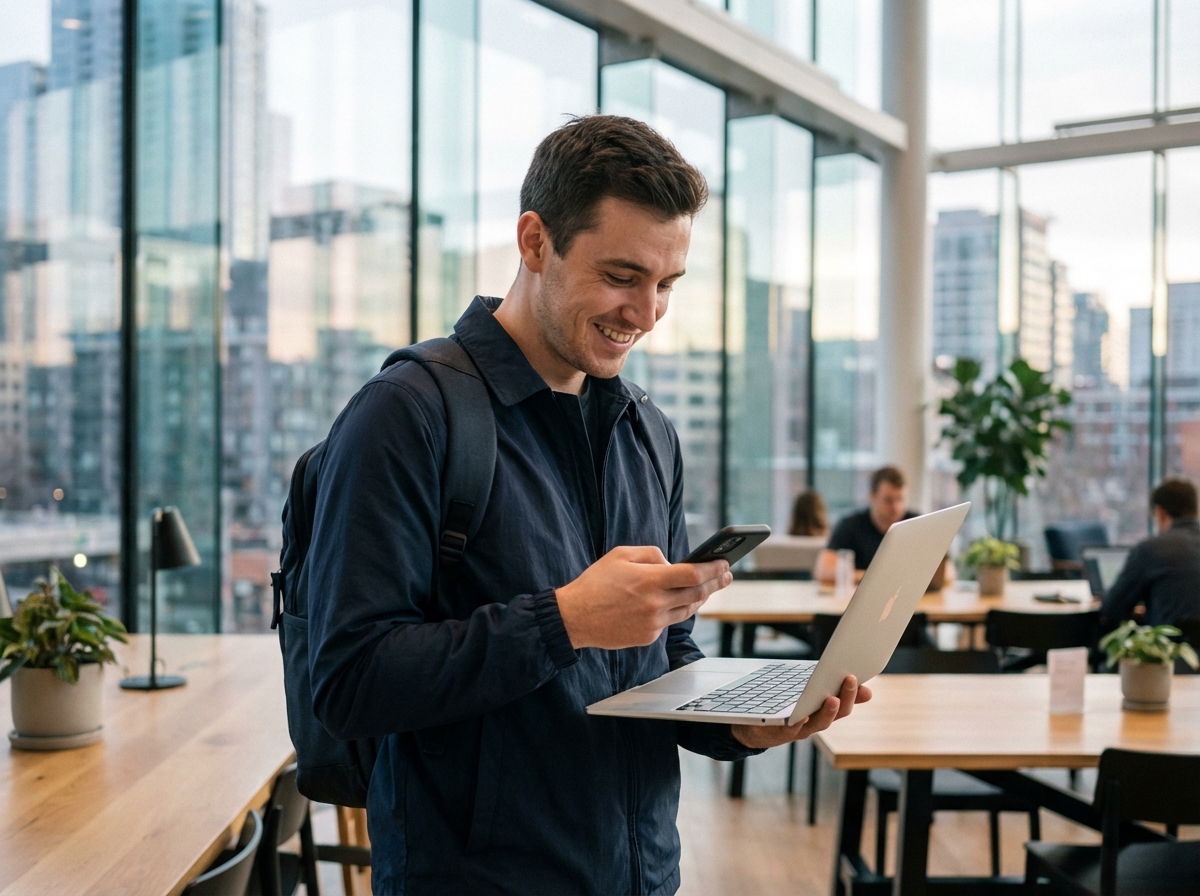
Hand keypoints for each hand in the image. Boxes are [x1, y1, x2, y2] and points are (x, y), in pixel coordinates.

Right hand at [555, 546, 731, 649]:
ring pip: (687, 610)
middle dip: (716, 583)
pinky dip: (673, 610)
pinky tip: (675, 602)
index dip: (713, 569)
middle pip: (696, 593)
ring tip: (707, 588)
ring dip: (700, 598)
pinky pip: (668, 621)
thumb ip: (651, 554)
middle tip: (726, 576)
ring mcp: (652, 623)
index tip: (724, 563)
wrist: (574, 617)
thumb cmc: (596, 582)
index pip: (693, 574)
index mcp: (649, 580)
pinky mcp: (647, 637)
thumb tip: (672, 563)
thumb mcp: (620, 555)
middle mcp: (655, 603)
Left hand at [730, 675, 871, 749]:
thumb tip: (853, 681)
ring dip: (826, 712)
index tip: (867, 686)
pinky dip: (797, 723)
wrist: (751, 728)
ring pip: (816, 724)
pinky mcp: (777, 732)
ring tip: (833, 698)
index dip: (856, 696)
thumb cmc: (780, 708)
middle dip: (845, 697)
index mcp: (820, 711)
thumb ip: (824, 687)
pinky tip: (803, 714)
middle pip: (835, 714)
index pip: (844, 704)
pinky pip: (789, 730)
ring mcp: (797, 730)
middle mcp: (812, 723)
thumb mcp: (801, 695)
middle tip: (850, 679)